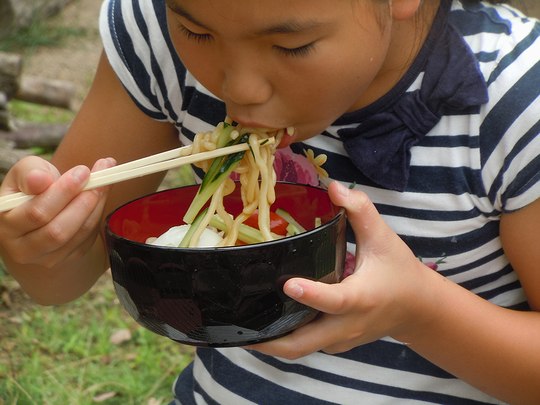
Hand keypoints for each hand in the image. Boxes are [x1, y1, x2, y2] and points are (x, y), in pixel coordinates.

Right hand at [0, 156, 115, 269]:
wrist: (40, 215)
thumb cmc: (31, 189)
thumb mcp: (25, 173)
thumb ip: (29, 172)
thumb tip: (40, 179)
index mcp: (5, 225)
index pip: (37, 213)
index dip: (63, 192)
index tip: (83, 171)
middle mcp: (21, 248)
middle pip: (58, 230)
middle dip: (83, 201)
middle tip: (98, 178)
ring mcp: (45, 258)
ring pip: (77, 234)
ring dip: (95, 206)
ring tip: (103, 183)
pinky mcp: (67, 258)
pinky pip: (87, 238)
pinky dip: (98, 214)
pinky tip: (100, 196)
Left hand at [247, 181, 437, 358]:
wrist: (417, 308)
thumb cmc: (398, 271)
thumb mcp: (383, 237)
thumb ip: (360, 210)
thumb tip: (332, 187)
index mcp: (361, 298)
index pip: (334, 300)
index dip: (312, 295)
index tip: (288, 284)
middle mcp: (347, 326)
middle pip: (302, 344)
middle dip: (269, 341)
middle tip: (237, 327)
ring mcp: (339, 340)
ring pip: (299, 349)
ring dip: (270, 342)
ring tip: (238, 327)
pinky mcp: (335, 343)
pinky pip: (305, 345)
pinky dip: (283, 338)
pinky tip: (264, 320)